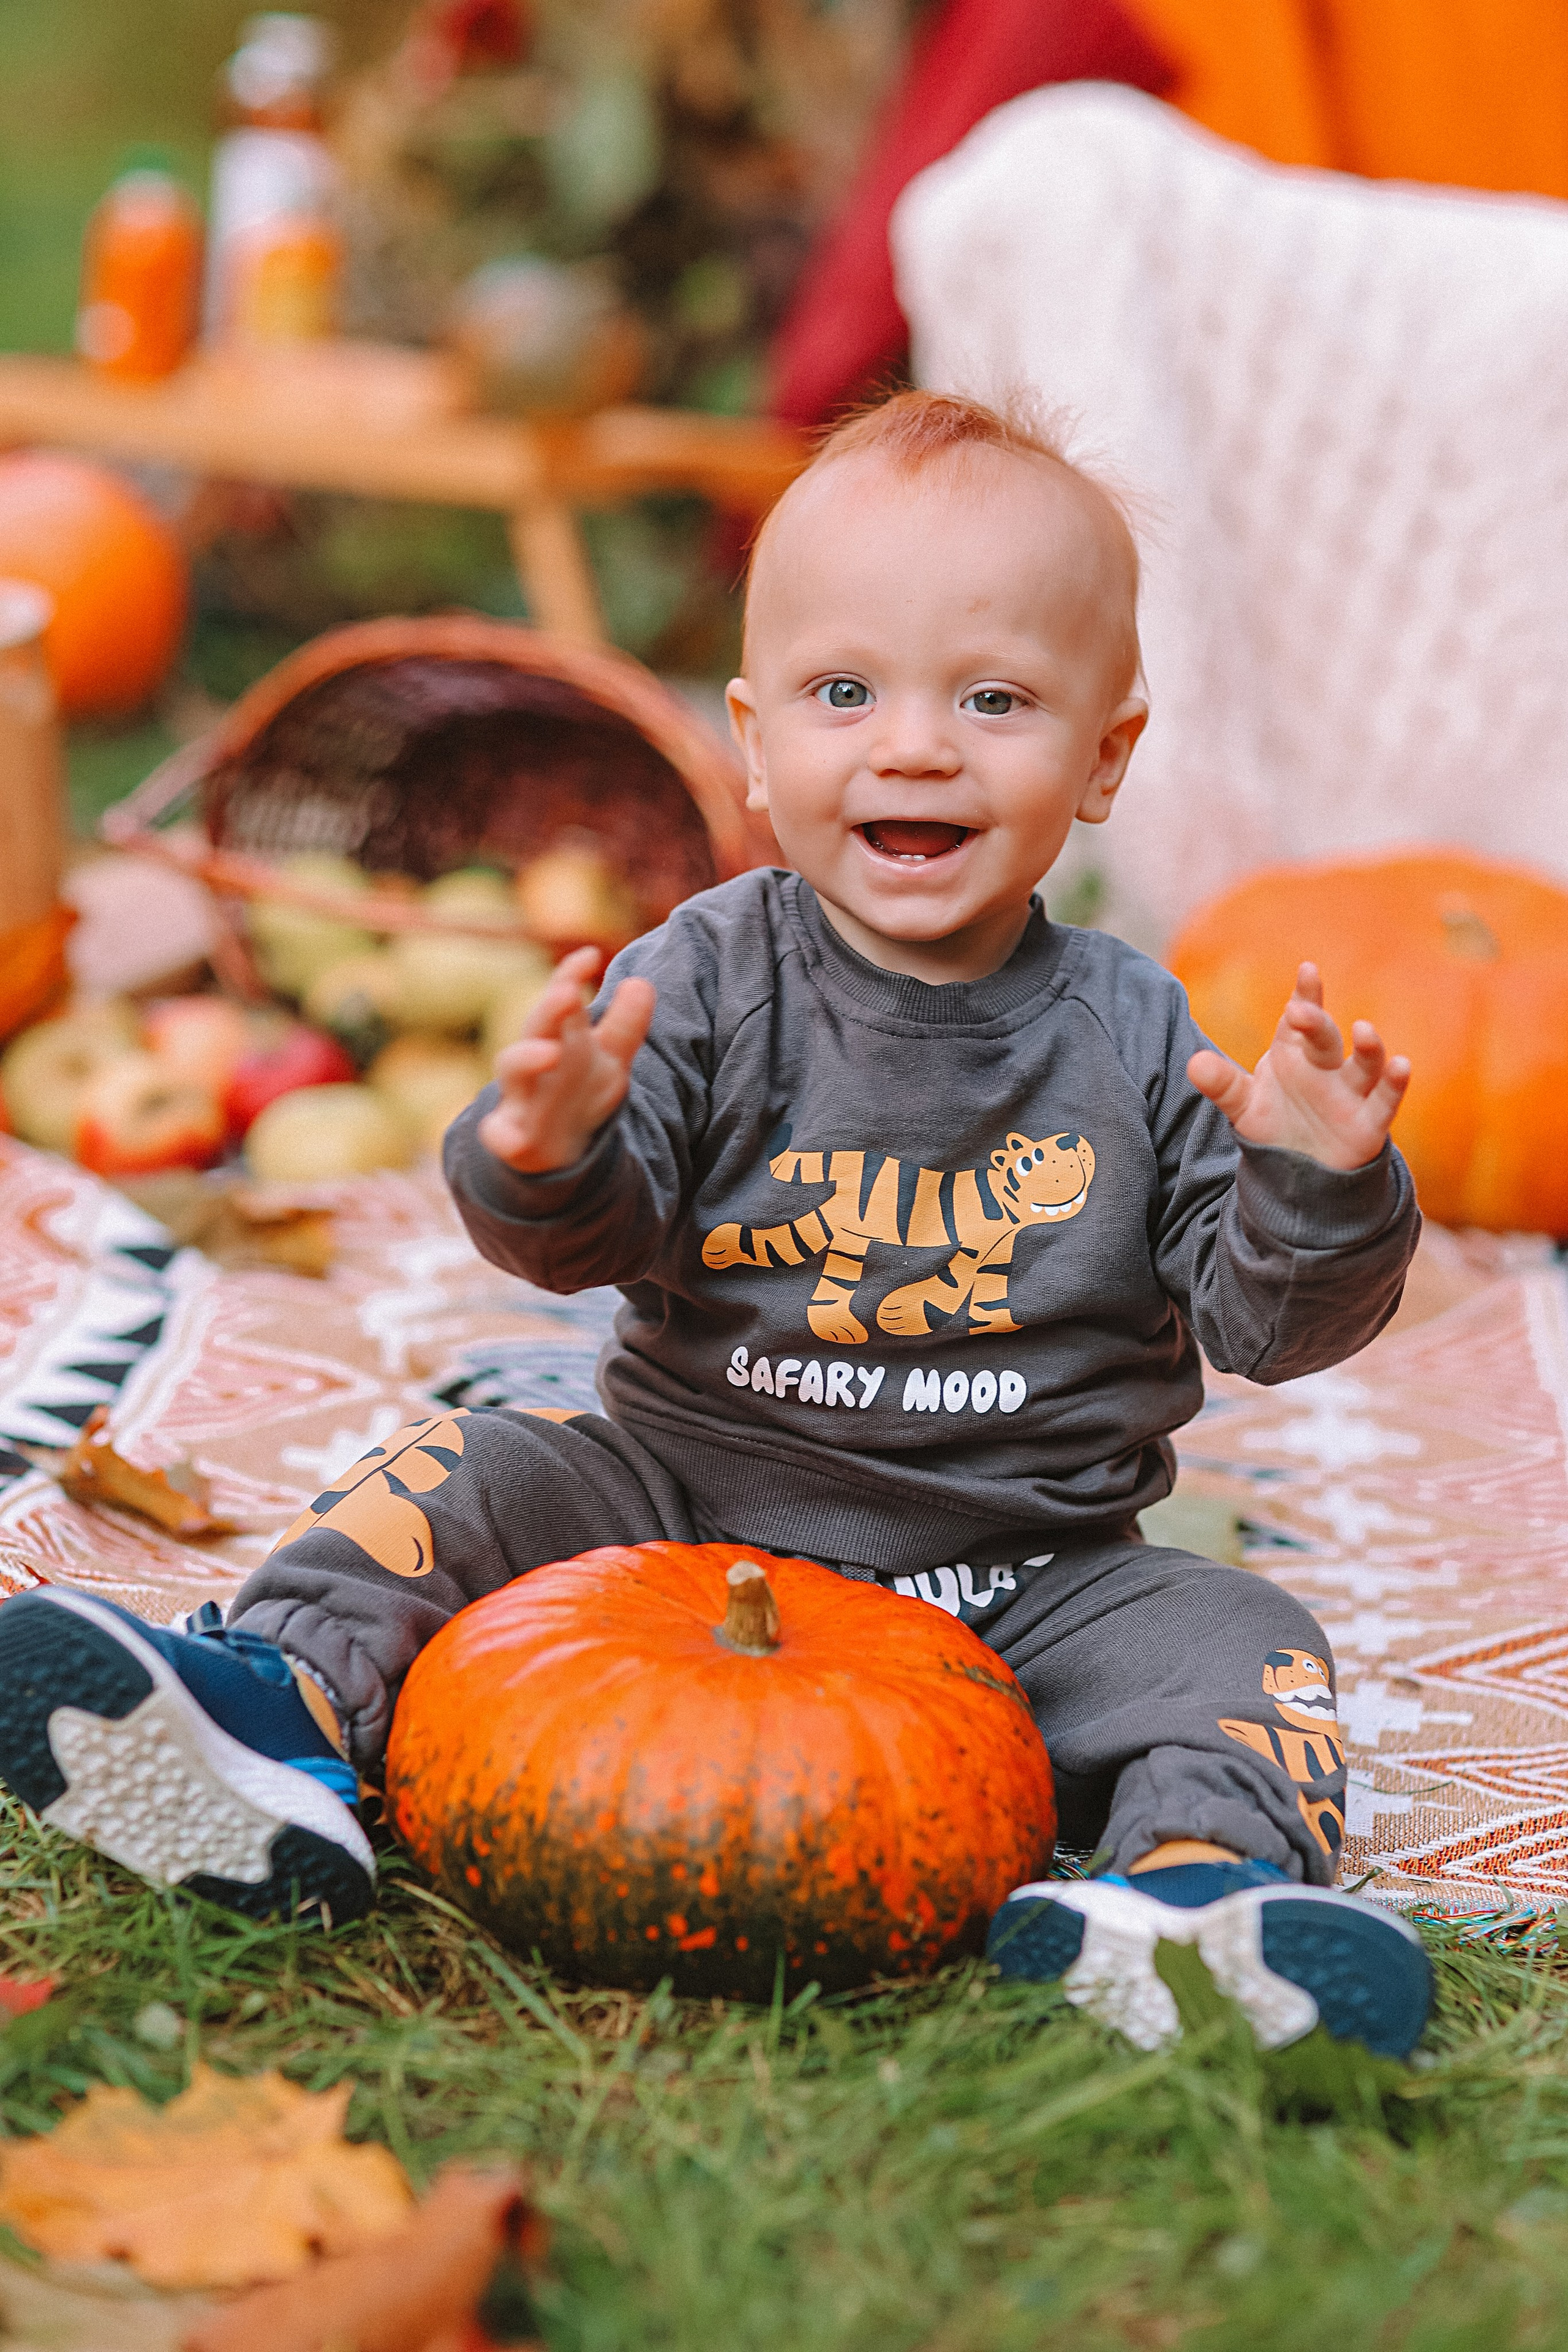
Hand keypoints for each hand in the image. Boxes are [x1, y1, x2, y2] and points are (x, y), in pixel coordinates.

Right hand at [478, 945, 655, 1173]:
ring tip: (550, 1052)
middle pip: (537, 1027)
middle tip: (569, 991)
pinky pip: (498, 1135)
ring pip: (513, 1072)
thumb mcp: (609, 1059)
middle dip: (551, 1009)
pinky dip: (503, 1137)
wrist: (551, 1149)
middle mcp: (534, 1061)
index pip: (562, 999)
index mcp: (558, 1036)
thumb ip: (625, 1024)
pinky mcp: (509, 1137)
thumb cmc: (577, 1092)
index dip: (571, 976)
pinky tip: (515, 1141)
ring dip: (527, 1058)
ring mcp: (519, 1097)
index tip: (592, 955)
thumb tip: (640, 982)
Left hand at [1187, 962, 1408, 1171]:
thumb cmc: (1276, 1125)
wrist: (1299, 1173)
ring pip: (1364, 1065)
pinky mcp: (1369, 1124)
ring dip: (1368, 1048)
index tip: (1307, 970)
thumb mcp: (1244, 1106)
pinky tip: (1401, 1065)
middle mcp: (1326, 1066)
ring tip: (1364, 1030)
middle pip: (1324, 1038)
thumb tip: (1193, 1064)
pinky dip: (1394, 1084)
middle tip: (1300, 1011)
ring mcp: (1351, 1093)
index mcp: (1294, 1052)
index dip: (1306, 994)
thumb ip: (1223, 1085)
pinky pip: (1385, 1101)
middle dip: (1316, 1022)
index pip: (1300, 1016)